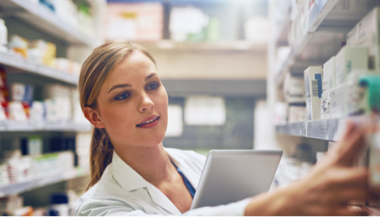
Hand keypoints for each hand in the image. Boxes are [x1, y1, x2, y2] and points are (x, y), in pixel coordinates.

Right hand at [244, 121, 377, 216]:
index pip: (349, 146)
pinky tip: (364, 209)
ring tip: (375, 193)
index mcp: (333, 163)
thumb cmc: (314, 181)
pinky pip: (357, 213)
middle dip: (373, 175)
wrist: (291, 202)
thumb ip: (344, 142)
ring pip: (363, 194)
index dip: (362, 135)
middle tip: (378, 174)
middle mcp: (333, 178)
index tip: (371, 124)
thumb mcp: (327, 161)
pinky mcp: (333, 213)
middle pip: (362, 174)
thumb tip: (352, 122)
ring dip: (372, 195)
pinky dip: (364, 212)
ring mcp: (333, 196)